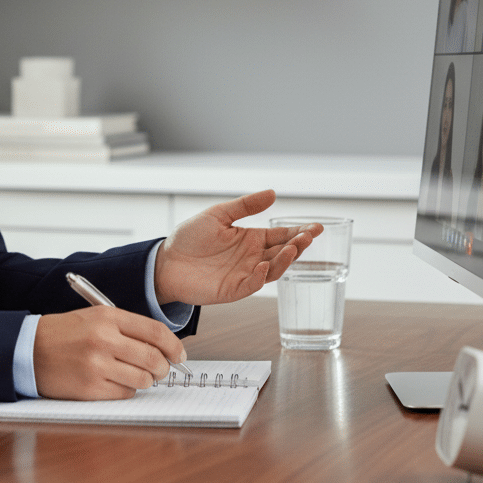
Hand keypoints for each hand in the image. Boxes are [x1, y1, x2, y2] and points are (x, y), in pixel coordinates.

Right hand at [33, 306, 187, 400]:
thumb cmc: (65, 333)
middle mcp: (104, 339)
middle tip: (160, 369)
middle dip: (163, 367)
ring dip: (145, 380)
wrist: (29, 349)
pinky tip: (116, 382)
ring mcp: (97, 365)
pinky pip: (125, 394)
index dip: (174, 346)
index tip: (179, 355)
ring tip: (134, 374)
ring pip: (142, 379)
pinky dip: (127, 390)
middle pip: (153, 358)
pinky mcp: (90, 388)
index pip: (155, 332)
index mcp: (107, 317)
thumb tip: (162, 347)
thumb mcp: (95, 318)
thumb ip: (127, 328)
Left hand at [153, 189, 321, 305]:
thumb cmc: (190, 237)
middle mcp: (252, 257)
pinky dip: (259, 276)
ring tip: (293, 247)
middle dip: (298, 244)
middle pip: (282, 252)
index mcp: (251, 239)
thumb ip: (245, 206)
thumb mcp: (218, 214)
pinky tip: (263, 265)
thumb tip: (272, 193)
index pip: (281, 235)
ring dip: (285, 260)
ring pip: (273, 269)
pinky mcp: (232, 289)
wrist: (166, 260)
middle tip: (309, 235)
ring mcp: (244, 274)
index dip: (299, 232)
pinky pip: (251, 284)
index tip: (316, 227)